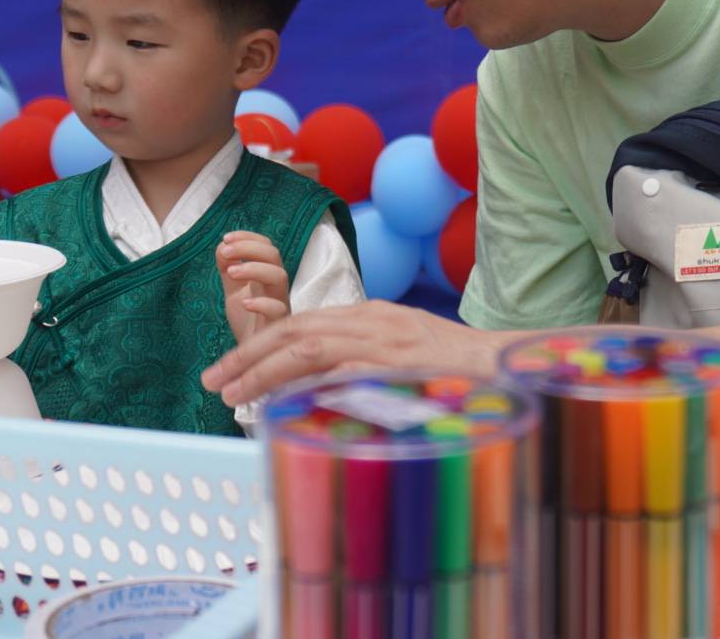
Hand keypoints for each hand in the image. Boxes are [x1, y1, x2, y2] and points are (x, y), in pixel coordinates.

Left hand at [201, 301, 508, 406]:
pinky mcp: (395, 363)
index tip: (234, 367)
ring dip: (262, 369)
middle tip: (213, 380)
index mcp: (373, 316)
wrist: (505, 365)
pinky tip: (278, 403)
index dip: (262, 343)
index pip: (305, 322)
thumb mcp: (405, 353)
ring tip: (230, 393)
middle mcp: (372, 321)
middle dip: (248, 355)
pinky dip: (304, 385)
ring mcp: (383, 340)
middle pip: (295, 330)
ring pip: (306, 346)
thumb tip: (322, 387)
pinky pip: (339, 371)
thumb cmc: (459, 369)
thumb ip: (366, 360)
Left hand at [217, 232, 289, 345]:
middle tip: (226, 251)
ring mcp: (279, 305)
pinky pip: (278, 310)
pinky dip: (262, 303)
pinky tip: (245, 303)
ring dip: (255, 268)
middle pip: (274, 256)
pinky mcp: (277, 326)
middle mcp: (275, 287)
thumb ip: (229, 270)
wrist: (253, 360)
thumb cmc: (248, 324)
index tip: (226, 238)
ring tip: (232, 272)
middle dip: (250, 247)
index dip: (249, 238)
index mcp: (265, 277)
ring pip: (280, 277)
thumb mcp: (234, 293)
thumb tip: (221, 247)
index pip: (266, 247)